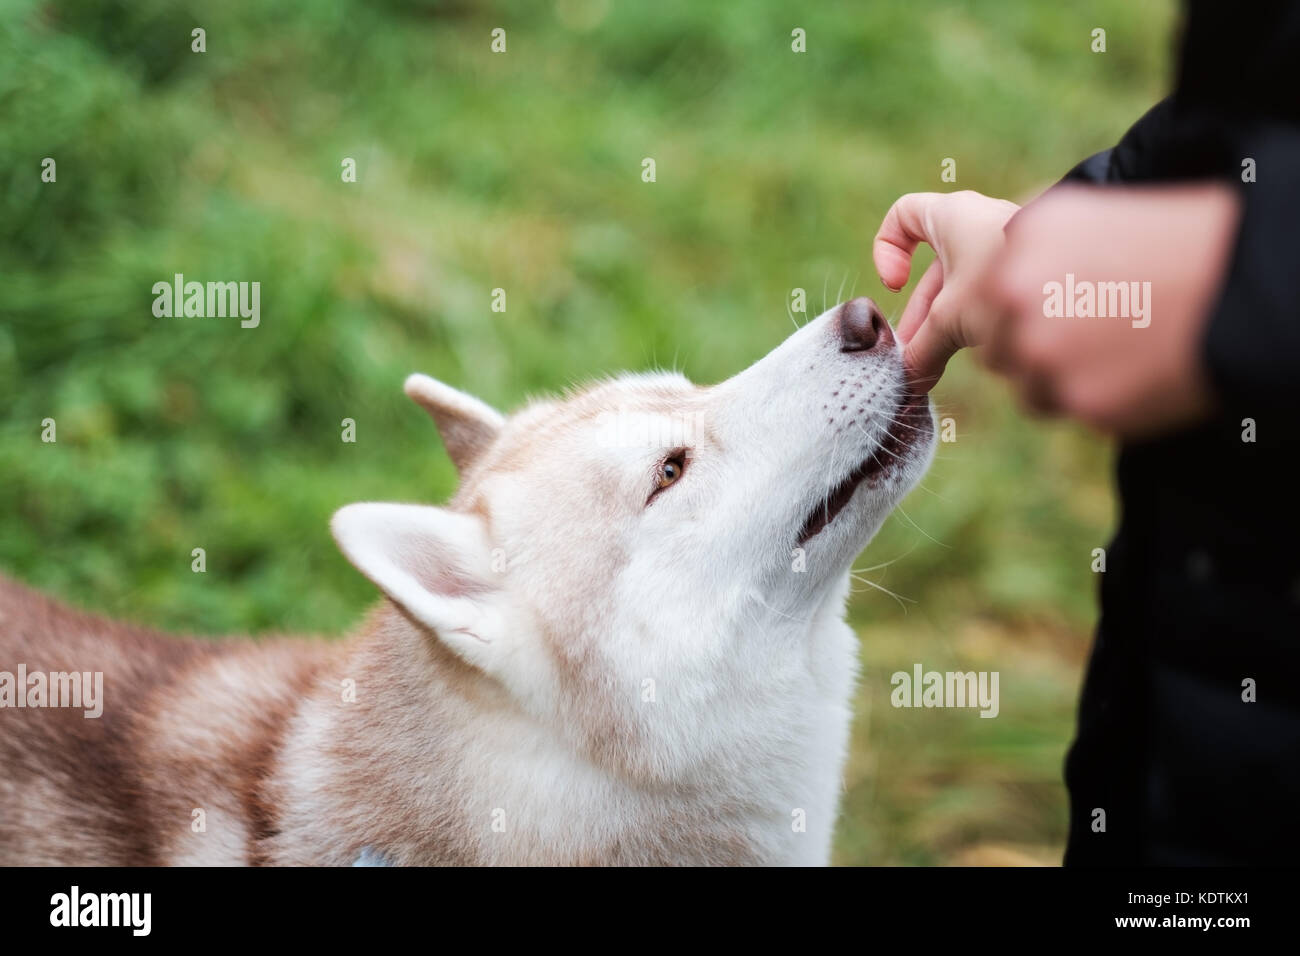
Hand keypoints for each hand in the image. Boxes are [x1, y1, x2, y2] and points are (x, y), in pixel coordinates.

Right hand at [872, 190, 1020, 390]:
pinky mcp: (1032, 267)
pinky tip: (982, 351)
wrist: (1087, 274)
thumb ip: (923, 349)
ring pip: (964, 285)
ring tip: (945, 362)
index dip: (887, 248)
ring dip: (950, 323)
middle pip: (933, 269)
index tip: (896, 284)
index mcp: (951, 216)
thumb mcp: (951, 320)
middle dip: (922, 313)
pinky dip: (981, 319)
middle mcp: (978, 225)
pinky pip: (994, 292)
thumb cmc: (1006, 280)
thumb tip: (909, 379)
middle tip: (916, 353)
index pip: (902, 215)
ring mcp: (1006, 246)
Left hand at [981, 183, 1239, 436]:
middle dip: (1031, 350)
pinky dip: (1097, 398)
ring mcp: (1042, 352)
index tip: (1049, 314)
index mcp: (1018, 242)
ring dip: (1059, 381)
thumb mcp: (1089, 216)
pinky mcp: (1077, 401)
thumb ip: (1030, 246)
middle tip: (1086, 340)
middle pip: (996, 348)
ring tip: (1117, 354)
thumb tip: (995, 274)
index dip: (1017, 311)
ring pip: (1027, 386)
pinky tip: (1135, 371)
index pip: (985, 297)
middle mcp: (1016, 295)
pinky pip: (1068, 410)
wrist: (1242, 286)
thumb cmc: (1175, 243)